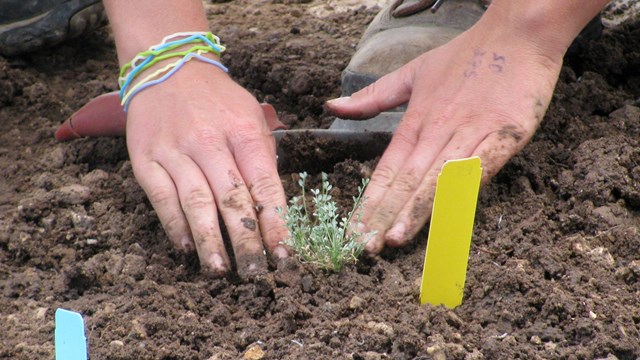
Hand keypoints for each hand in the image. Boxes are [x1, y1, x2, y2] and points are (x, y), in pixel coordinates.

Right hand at [122, 61, 287, 277]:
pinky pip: (161, 197)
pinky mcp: (146, 158)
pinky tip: (187, 248)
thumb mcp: (252, 117)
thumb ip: (263, 159)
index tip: (285, 255)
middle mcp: (209, 141)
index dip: (276, 224)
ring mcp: (175, 151)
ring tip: (221, 270)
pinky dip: (175, 225)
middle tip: (255, 273)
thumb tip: (272, 207)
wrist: (168, 68)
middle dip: (246, 241)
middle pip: (232, 199)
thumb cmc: (218, 101)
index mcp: (243, 132)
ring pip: (196, 203)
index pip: (264, 186)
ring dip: (210, 242)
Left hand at [326, 14, 563, 253]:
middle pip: (408, 180)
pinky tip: (449, 214)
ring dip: (416, 209)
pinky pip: (483, 165)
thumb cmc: (465, 55)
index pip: (388, 169)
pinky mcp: (507, 132)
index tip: (355, 230)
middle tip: (366, 247)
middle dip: (385, 215)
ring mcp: (473, 131)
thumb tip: (331, 106)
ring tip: (394, 238)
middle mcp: (440, 129)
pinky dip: (464, 189)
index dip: (371, 201)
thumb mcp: (412, 72)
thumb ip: (373, 96)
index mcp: (417, 119)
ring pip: (439, 177)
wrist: (518, 31)